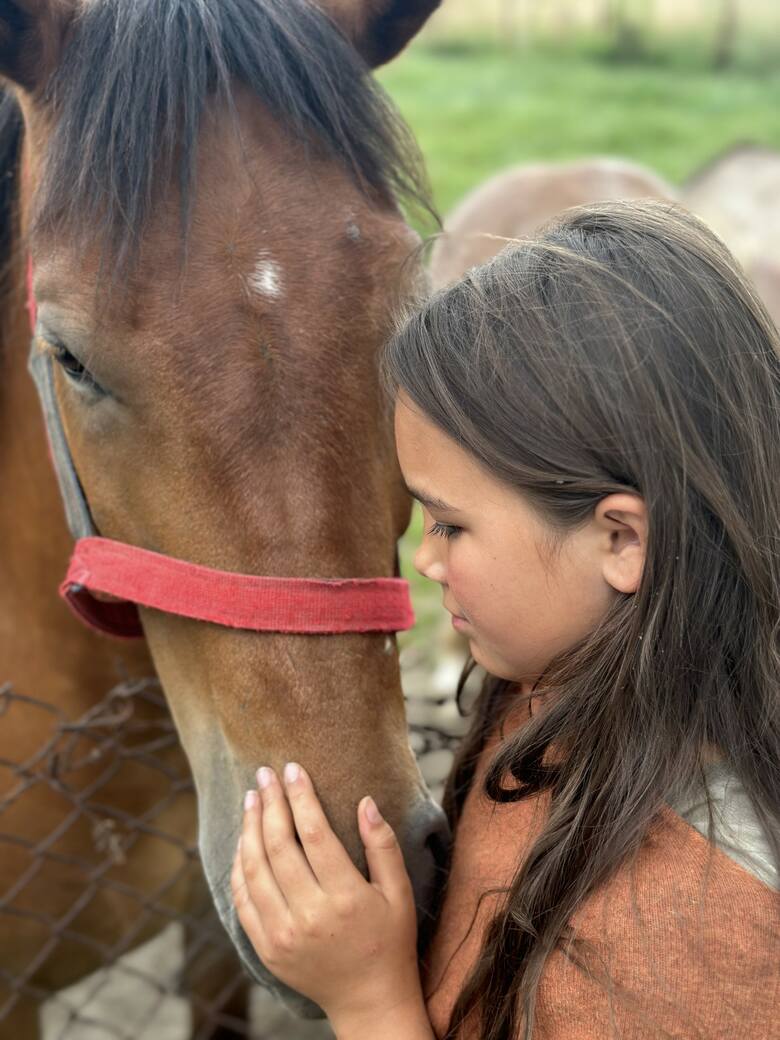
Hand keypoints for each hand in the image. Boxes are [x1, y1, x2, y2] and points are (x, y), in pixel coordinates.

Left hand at [231, 763, 430, 1035]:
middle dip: (269, 804)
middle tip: (264, 774)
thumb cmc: (390, 940)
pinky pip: (243, 899)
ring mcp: (282, 935)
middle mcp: (309, 916)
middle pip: (278, 846)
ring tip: (251, 798)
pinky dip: (239, 865)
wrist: (368, 1000)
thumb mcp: (399, 892)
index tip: (292, 769)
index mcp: (345, 898)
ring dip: (249, 829)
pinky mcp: (266, 948)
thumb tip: (365, 801)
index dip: (300, 797)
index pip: (313, 833)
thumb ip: (383, 846)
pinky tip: (244, 840)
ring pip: (254, 869)